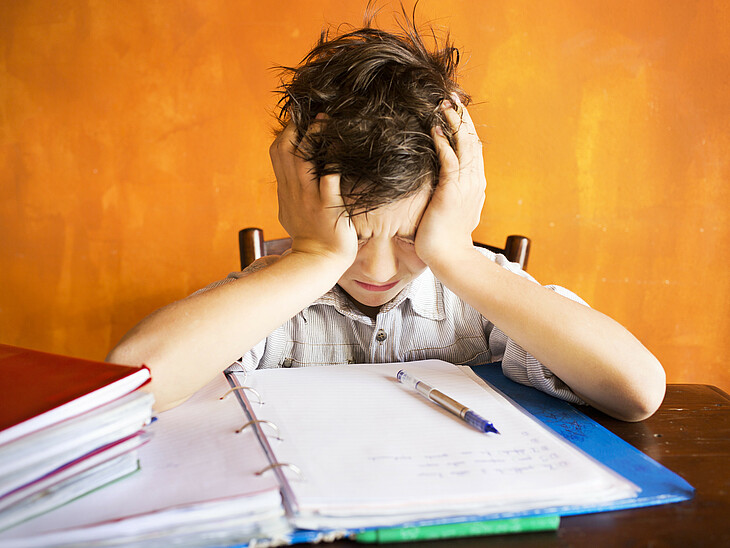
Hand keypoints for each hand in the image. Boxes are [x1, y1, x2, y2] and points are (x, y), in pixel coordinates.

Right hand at [269, 119, 357, 268]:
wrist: (318, 261)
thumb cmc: (308, 237)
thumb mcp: (289, 212)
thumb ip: (289, 192)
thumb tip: (289, 176)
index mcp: (286, 190)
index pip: (278, 153)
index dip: (286, 133)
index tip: (297, 119)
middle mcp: (294, 191)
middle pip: (285, 151)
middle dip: (295, 128)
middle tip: (312, 112)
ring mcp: (309, 199)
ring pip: (303, 161)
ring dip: (313, 138)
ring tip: (324, 120)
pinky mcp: (327, 207)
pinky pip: (329, 180)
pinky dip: (333, 163)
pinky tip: (340, 148)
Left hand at [415, 97, 486, 265]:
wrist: (449, 257)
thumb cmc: (446, 238)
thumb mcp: (454, 211)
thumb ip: (453, 196)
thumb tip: (445, 189)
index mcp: (475, 184)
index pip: (472, 149)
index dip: (466, 129)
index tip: (456, 111)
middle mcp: (475, 180)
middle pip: (471, 141)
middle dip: (462, 117)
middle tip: (452, 97)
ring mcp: (466, 184)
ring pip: (463, 145)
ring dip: (453, 122)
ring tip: (444, 104)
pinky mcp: (452, 189)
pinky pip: (449, 158)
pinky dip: (443, 141)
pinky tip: (435, 127)